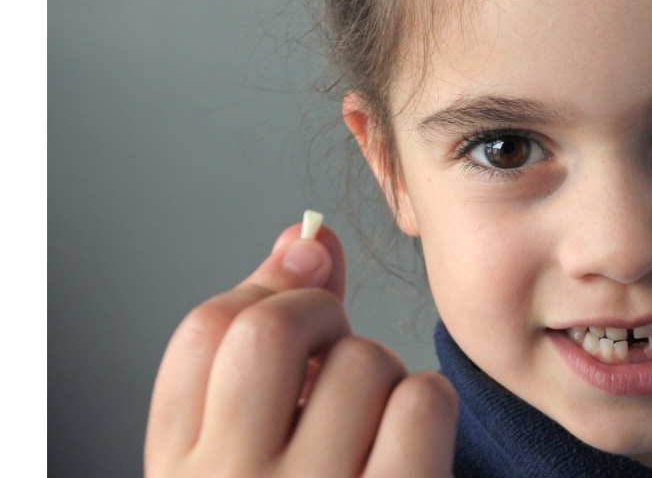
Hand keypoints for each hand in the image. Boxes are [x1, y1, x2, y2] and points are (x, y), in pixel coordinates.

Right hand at [145, 223, 457, 477]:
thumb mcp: (240, 457)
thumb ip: (259, 351)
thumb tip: (305, 239)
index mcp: (181, 474)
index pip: (206, 331)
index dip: (267, 296)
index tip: (301, 305)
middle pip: (275, 331)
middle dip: (322, 320)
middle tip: (336, 356)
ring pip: (365, 362)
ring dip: (383, 375)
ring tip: (369, 425)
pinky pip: (422, 404)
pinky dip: (429, 407)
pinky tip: (410, 446)